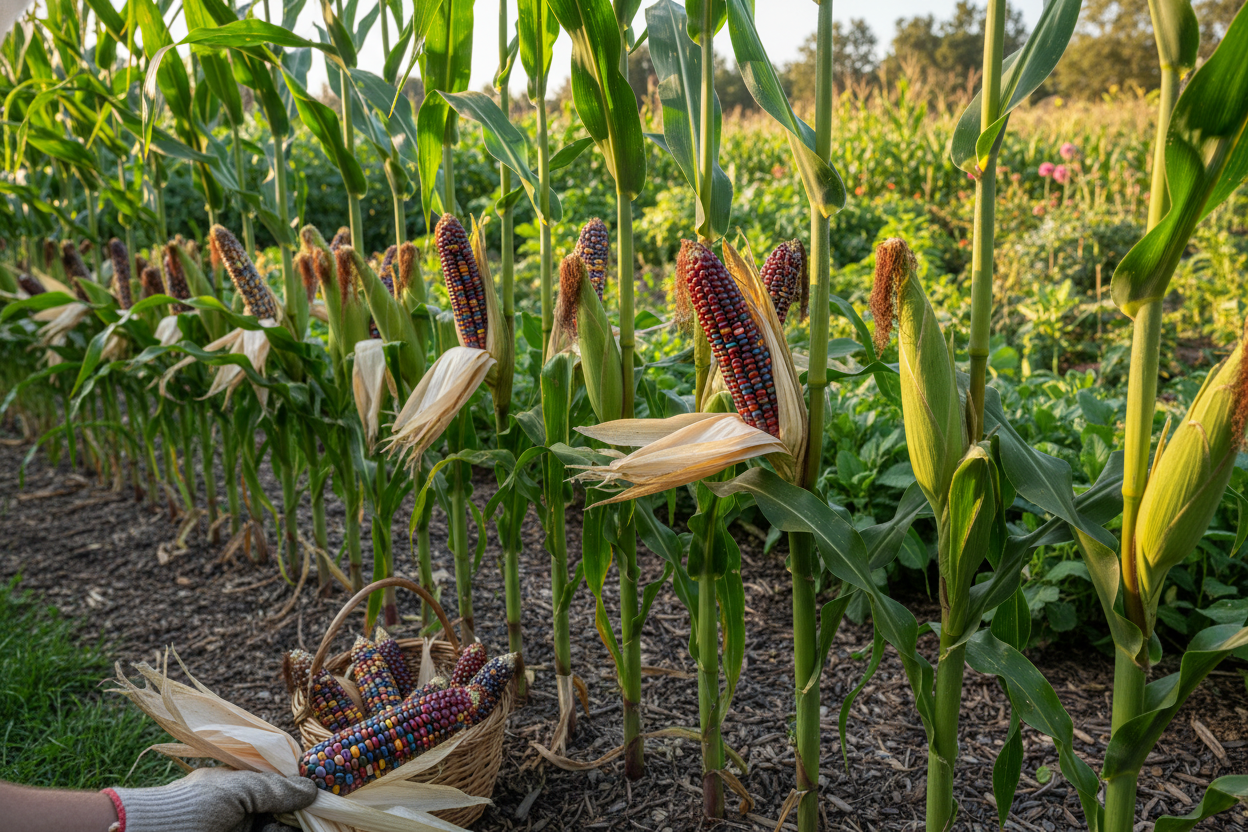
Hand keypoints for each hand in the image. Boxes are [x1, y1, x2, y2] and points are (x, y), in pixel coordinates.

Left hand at [110, 768, 316, 831]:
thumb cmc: (192, 808)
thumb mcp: (237, 790)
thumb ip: (275, 788)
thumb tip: (313, 789)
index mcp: (243, 788)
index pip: (283, 788)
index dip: (302, 792)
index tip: (320, 797)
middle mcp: (247, 812)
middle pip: (288, 813)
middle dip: (300, 816)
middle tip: (310, 818)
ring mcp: (244, 830)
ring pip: (280, 830)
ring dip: (288, 828)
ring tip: (276, 829)